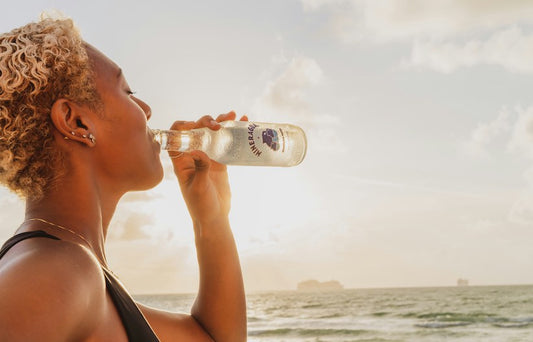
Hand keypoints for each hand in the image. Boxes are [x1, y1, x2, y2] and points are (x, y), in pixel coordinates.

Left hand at [169, 111, 247, 230]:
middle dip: (206, 122)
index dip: (183, 126)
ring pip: (211, 134)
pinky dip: (232, 132)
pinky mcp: (220, 161)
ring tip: (234, 116)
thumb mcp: (199, 188)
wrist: (214, 218)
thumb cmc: (201, 206)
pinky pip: (225, 143)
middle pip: (196, 130)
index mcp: (181, 161)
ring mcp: (207, 157)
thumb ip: (200, 169)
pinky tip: (242, 123)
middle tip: (218, 124)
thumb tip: (199, 151)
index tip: (196, 125)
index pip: (176, 136)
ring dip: (221, 122)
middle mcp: (192, 156)